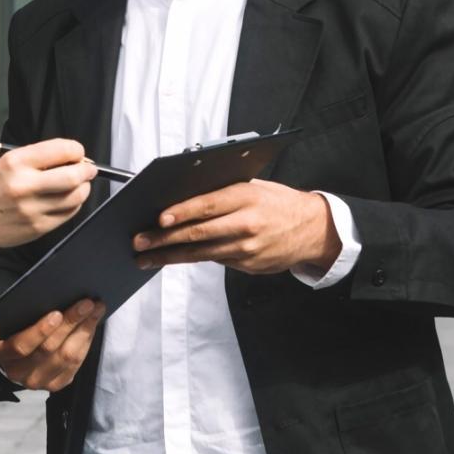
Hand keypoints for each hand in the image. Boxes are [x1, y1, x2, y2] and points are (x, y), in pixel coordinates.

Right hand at [0, 139, 95, 248]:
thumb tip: (72, 158)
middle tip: (88, 169)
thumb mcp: (7, 162)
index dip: (76, 150)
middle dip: (87, 170)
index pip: (61, 150)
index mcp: (16, 163)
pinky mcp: (38, 228)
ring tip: (79, 184)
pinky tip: (68, 200)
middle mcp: (24, 185)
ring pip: (75, 197)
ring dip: (84, 188)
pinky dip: (74, 204)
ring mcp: (32, 209)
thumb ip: (38, 158)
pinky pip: (68, 214)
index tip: (77, 153)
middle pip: (73, 176)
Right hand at [0, 300, 102, 391]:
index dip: (39, 331)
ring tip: (96, 310)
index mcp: (1, 353)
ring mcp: (38, 382)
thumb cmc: (11, 331)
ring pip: (66, 356)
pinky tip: (92, 326)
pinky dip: (86, 342)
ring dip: (84, 330)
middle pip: (49, 348)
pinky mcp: (55, 385)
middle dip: (71, 322)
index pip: (21, 345)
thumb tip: (44, 292)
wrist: (15, 362)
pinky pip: (75, 364)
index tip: (57, 313)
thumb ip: (19, 314)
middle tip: (87, 303)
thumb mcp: (8, 322)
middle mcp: (18, 372)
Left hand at [132, 179, 339, 274]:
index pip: (208, 205)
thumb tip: (181, 195)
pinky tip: (172, 258)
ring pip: (201, 253)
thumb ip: (221, 191)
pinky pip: (215, 260)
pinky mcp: (247, 265)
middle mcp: (246, 224)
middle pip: (199, 233)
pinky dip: (192, 258)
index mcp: (246, 198)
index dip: (182, 212)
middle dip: (165, 238)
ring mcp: (247, 249)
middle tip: (140, 242)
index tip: (160, 218)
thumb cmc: (277, 202)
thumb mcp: (253, 187)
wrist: (312, 230)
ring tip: (146, 257)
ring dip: (170, 256)